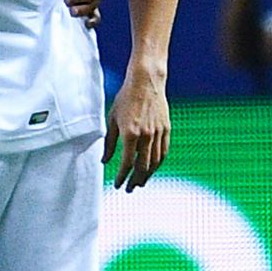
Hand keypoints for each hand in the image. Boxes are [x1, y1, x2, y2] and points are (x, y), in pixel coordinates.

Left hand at [103, 69, 169, 191]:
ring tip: (140, 183)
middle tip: (129, 189)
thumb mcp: (112, 119)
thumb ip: (109, 142)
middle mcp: (146, 136)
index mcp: (130, 134)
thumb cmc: (125, 98)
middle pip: (143, 166)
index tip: (117, 184)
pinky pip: (163, 151)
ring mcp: (159, 133)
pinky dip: (157, 163)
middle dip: (135, 180)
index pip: (127, 163)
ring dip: (147, 175)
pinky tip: (152, 168)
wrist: (146, 82)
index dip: (122, 176)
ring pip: (155, 161)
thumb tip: (105, 160)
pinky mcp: (167, 129)